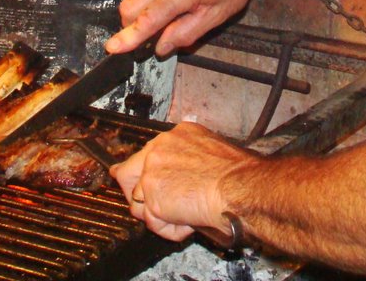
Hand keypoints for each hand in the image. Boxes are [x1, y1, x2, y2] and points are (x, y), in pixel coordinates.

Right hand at [107, 0, 265, 56]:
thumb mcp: (215, 15)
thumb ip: (185, 33)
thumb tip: (161, 47)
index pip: (147, 20)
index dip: (128, 37)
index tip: (113, 47)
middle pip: (129, 7)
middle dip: (132, 26)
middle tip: (152, 35)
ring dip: (146, 10)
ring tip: (175, 8)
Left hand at [110, 122, 254, 241]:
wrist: (238, 187)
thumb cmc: (237, 174)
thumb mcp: (212, 150)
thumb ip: (190, 158)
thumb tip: (184, 174)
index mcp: (175, 136)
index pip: (146, 154)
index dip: (141, 172)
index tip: (129, 177)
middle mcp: (158, 149)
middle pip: (127, 174)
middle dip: (136, 194)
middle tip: (153, 208)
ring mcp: (152, 173)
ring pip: (139, 202)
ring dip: (160, 215)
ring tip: (186, 216)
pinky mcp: (152, 197)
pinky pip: (153, 222)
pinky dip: (169, 229)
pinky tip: (188, 223)